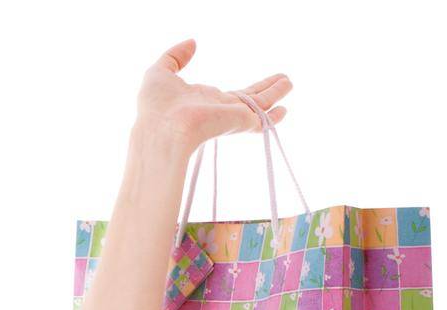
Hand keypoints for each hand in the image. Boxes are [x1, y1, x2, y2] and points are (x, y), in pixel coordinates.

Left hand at [135, 38, 291, 153]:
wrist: (163, 130)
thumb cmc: (156, 106)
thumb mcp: (159, 73)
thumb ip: (174, 57)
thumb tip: (192, 43)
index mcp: (203, 102)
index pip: (228, 96)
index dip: (241, 91)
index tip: (253, 87)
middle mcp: (219, 111)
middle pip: (248, 98)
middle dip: (265, 89)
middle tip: (283, 80)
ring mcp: (231, 117)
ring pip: (259, 103)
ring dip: (274, 93)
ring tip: (289, 83)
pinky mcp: (240, 122)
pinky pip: (260, 116)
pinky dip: (272, 114)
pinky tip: (284, 110)